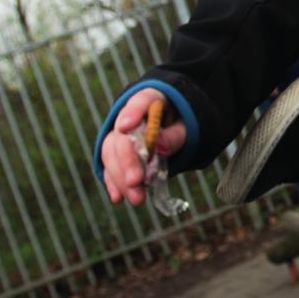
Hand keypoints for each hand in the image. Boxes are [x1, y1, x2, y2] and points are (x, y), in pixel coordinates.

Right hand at [101, 88, 186, 205]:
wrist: (175, 123)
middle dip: (127, 161)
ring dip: (120, 178)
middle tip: (136, 181)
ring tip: (137, 198)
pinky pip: (110, 166)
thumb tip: (158, 146)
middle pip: (122, 136)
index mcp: (152, 99)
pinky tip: (118, 198)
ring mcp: (120, 134)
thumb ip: (174, 135)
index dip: (132, 112)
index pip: (141, 100)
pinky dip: (113, 182)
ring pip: (112, 153)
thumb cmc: (183, 120)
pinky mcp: (117, 153)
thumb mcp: (188, 126)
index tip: (125, 126)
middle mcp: (130, 115)